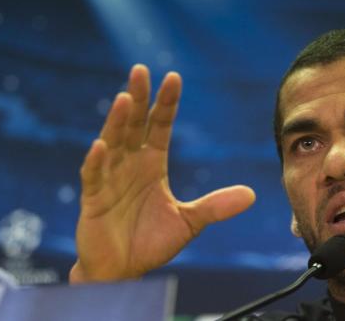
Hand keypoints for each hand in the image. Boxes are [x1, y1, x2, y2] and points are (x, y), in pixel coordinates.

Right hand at [70, 65, 254, 282]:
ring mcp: (109, 179)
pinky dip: (95, 161)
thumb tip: (252, 195)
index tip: (173, 77)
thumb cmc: (150, 242)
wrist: (122, 273)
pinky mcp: (93, 199)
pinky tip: (100, 146)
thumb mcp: (189, 222)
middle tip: (140, 70)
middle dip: (139, 98)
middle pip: (133, 124)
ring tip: (125, 98)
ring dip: (116, 122)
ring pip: (112, 143)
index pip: (159, 126)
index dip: (166, 103)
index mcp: (151, 163)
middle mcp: (129, 164)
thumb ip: (216, 206)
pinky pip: (93, 176)